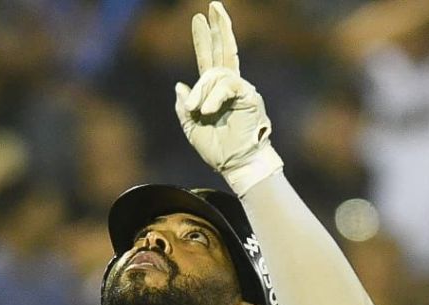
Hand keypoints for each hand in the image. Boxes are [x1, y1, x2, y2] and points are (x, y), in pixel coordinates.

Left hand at [175, 2, 282, 195]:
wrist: (236, 165)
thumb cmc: (218, 151)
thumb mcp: (192, 129)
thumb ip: (185, 109)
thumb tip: (180, 85)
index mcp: (214, 93)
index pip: (208, 60)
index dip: (203, 39)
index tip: (198, 18)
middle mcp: (229, 86)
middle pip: (223, 51)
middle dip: (218, 28)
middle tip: (213, 6)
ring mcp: (240, 89)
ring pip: (216, 75)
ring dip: (204, 92)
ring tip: (201, 113)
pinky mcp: (249, 95)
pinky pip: (228, 86)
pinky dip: (215, 98)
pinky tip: (208, 111)